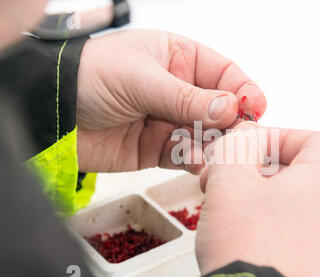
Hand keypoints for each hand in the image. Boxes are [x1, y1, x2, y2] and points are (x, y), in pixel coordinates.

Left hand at [76, 30, 265, 172]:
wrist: (52, 112)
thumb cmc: (90, 75)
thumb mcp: (141, 78)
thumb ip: (187, 97)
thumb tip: (231, 108)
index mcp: (179, 59)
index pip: (224, 74)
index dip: (243, 91)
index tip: (255, 107)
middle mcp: (180, 90)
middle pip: (221, 108)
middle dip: (233, 124)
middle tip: (241, 138)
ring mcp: (170, 120)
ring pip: (207, 135)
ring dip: (216, 145)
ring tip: (220, 154)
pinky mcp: (159, 149)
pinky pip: (187, 156)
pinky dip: (196, 161)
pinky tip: (200, 163)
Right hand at [196, 123, 319, 276]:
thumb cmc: (247, 246)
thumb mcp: (231, 180)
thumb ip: (238, 146)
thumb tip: (245, 137)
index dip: (283, 136)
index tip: (251, 147)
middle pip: (300, 169)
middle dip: (257, 166)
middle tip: (225, 176)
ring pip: (290, 199)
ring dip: (256, 192)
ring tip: (224, 203)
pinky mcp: (309, 262)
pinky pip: (289, 226)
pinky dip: (263, 218)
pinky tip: (236, 228)